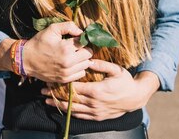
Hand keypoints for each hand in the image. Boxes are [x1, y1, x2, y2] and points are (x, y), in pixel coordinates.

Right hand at [23, 21, 92, 83]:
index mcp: (66, 48)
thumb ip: (68, 26)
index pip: (85, 43)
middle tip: (76, 47)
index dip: (82, 39)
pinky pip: (81, 74)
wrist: (26, 59)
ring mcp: (67, 73)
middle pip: (88, 54)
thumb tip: (81, 31)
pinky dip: (79, 68)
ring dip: (82, 59)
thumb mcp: (52, 29)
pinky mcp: (64, 80)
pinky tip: (71, 63)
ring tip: (74, 55)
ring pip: (86, 65)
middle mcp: (68, 62)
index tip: (76, 38)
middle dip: (84, 49)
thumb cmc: (39, 42)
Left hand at [41, 60, 158, 120]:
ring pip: (73, 110)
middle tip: (43, 90)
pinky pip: (80, 116)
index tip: (51, 81)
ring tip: (47, 101)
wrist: (135, 98)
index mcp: (97, 90)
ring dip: (59, 105)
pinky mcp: (97, 117)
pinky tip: (61, 108)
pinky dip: (69, 112)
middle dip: (55, 95)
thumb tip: (88, 60)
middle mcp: (93, 103)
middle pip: (70, 99)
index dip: (61, 85)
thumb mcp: (116, 70)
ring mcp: (95, 112)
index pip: (74, 88)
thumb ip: (102, 65)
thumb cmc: (126, 82)